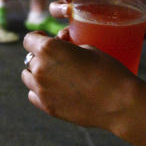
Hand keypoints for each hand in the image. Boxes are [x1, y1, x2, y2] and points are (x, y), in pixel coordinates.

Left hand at [22, 29, 138, 130]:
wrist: (119, 102)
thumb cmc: (107, 70)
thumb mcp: (88, 48)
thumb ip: (67, 46)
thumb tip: (60, 44)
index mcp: (49, 49)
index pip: (29, 39)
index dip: (38, 38)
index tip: (45, 39)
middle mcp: (40, 68)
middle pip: (30, 59)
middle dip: (41, 56)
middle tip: (57, 59)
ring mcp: (41, 90)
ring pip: (27, 77)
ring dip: (37, 73)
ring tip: (54, 74)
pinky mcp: (48, 107)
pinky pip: (34, 95)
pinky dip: (40, 91)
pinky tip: (54, 89)